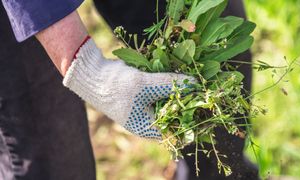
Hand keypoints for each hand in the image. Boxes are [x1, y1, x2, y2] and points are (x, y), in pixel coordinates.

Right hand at [63, 38, 193, 139]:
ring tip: (193, 78)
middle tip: (201, 87)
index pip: (178, 131)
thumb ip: (170, 84)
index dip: (193, 120)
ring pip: (171, 101)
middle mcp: (150, 121)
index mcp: (148, 128)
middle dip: (189, 101)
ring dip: (180, 90)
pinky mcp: (146, 94)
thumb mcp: (145, 85)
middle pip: (177, 115)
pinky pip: (163, 91)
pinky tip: (178, 73)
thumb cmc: (115, 86)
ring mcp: (147, 107)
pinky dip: (170, 83)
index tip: (205, 104)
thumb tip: (197, 83)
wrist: (94, 74)